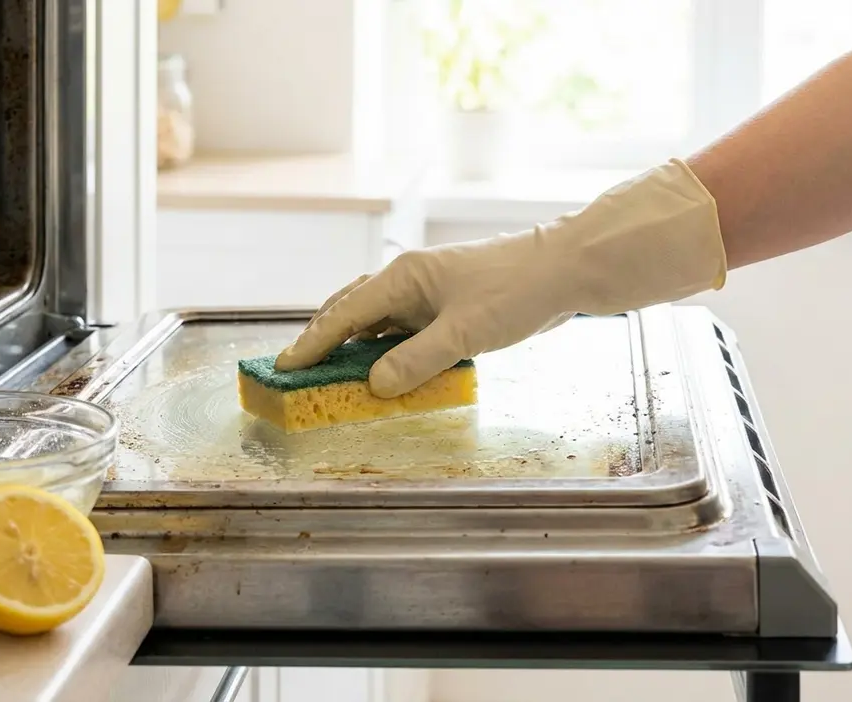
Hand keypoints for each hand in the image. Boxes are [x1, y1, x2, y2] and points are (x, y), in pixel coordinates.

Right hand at [274, 159, 728, 397]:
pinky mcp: (448, 305)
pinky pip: (403, 329)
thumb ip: (415, 361)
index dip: (312, 343)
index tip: (285, 367)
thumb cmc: (515, 292)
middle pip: (352, 312)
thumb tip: (374, 386)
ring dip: (355, 348)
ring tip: (332, 377)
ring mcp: (428, 292)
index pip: (344, 314)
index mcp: (402, 278)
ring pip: (378, 322)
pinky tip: (385, 370)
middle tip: (299, 374)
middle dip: (325, 342)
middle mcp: (408, 281)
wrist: (567, 270)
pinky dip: (386, 350)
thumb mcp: (463, 334)